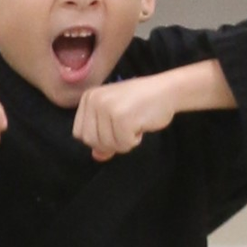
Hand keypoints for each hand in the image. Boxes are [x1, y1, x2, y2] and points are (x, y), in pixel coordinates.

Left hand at [73, 61, 232, 160]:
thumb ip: (102, 136)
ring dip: (124, 141)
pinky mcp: (122, 118)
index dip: (98, 138)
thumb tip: (96, 156)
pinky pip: (123, 144)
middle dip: (111, 142)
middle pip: (91, 141)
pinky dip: (134, 140)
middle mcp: (94, 100)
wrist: (166, 90)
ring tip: (135, 123)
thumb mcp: (115, 116)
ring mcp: (107, 108)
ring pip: (107, 145)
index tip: (114, 128)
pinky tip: (141, 124)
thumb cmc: (141, 103)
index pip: (80, 133)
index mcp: (88, 98)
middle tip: (127, 128)